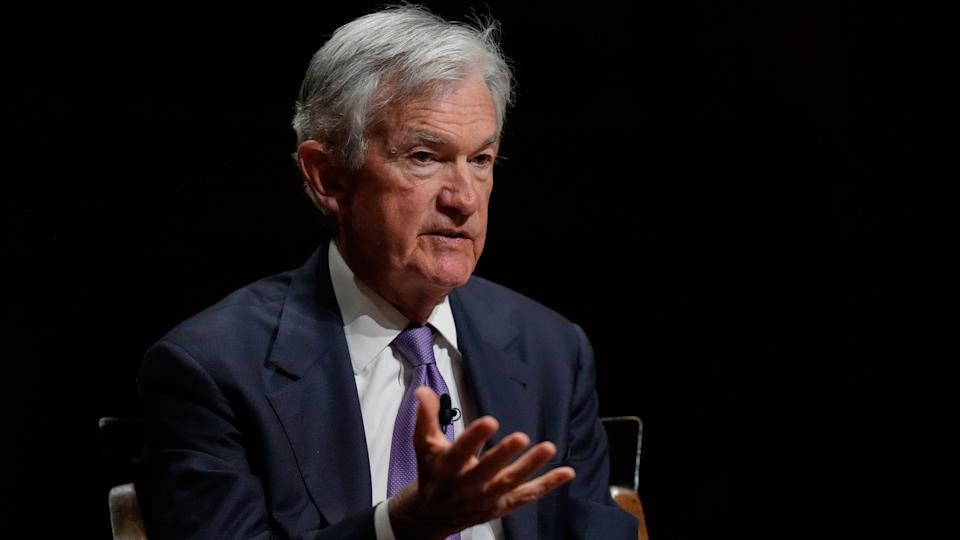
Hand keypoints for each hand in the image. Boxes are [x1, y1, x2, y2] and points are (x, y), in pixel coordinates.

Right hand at [388, 387, 574, 539]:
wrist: (432, 515)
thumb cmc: (431, 472)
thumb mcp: (424, 445)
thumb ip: (426, 416)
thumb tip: (424, 390)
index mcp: (446, 468)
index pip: (460, 452)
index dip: (474, 438)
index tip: (489, 422)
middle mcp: (466, 486)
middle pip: (487, 471)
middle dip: (503, 455)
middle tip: (521, 437)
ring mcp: (486, 498)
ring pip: (510, 482)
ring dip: (531, 466)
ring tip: (548, 448)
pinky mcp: (502, 506)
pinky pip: (527, 495)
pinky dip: (547, 485)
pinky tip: (566, 472)